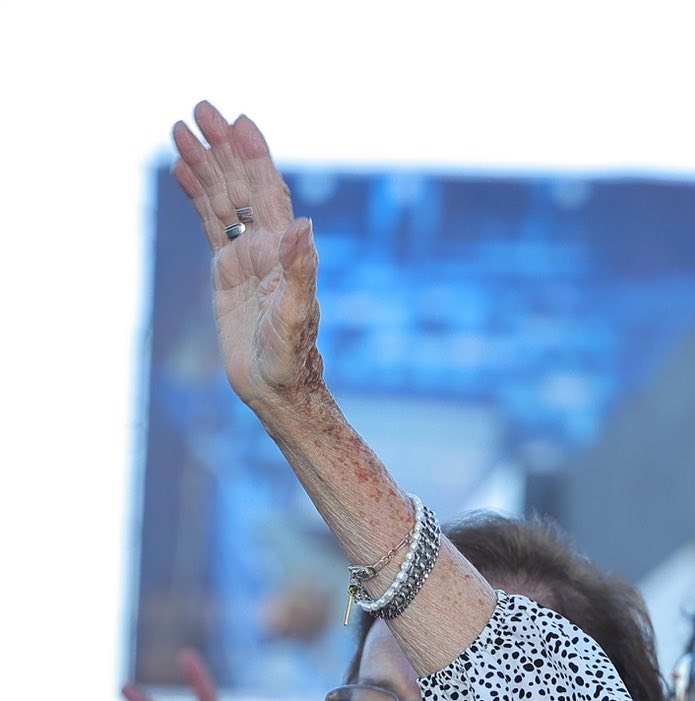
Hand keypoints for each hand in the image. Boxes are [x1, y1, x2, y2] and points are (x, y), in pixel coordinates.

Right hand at [169, 102, 324, 410]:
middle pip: (241, 186)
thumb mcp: (295, 317)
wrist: (277, 389)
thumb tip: (304, 225)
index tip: (238, 121)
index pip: (267, 193)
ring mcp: (246, 257)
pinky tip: (182, 170)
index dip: (254, 157)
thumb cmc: (290, 358)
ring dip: (205, 164)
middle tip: (199, 108)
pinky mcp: (227, 272)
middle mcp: (267, 248)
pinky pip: (210, 225)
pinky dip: (196, 196)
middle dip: (223, 147)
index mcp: (283, 252)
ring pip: (222, 200)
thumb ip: (301, 271)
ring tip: (180, 128)